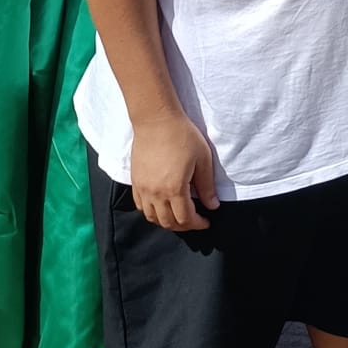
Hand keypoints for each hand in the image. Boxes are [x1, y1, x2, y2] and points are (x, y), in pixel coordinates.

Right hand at [131, 111, 219, 230]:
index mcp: (174, 189)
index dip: (198, 224)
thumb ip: (207, 186)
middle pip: (168, 222)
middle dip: (184, 226)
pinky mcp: (135, 181)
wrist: (156, 120)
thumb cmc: (182, 136)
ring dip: (167, 222)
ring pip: (152, 217)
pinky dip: (151, 212)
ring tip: (179, 216)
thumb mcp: (203, 159)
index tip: (206, 221)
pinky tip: (161, 207)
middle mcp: (156, 193)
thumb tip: (212, 206)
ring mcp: (143, 188)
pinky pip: (140, 206)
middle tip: (195, 221)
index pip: (186, 219)